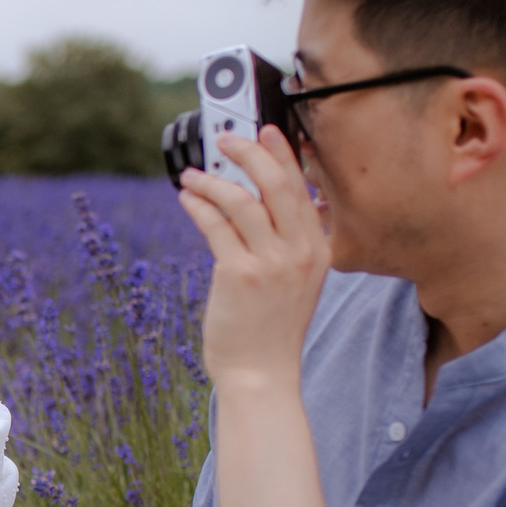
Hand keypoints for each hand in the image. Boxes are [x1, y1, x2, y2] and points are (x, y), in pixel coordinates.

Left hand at [177, 124, 331, 387]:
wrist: (262, 375)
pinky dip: (198, 204)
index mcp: (318, 250)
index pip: (303, 189)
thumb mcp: (295, 282)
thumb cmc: (271, 329)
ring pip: (242, 200)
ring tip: (192, 175)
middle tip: (226, 139)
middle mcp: (300, 253)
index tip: (265, 131)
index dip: (282, 154)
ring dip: (212, 179)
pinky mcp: (240, 275)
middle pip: (277, 184)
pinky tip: (187, 198)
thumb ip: (287, 243)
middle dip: (249, 152)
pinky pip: (215, 224)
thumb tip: (255, 200)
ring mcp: (272, 263)